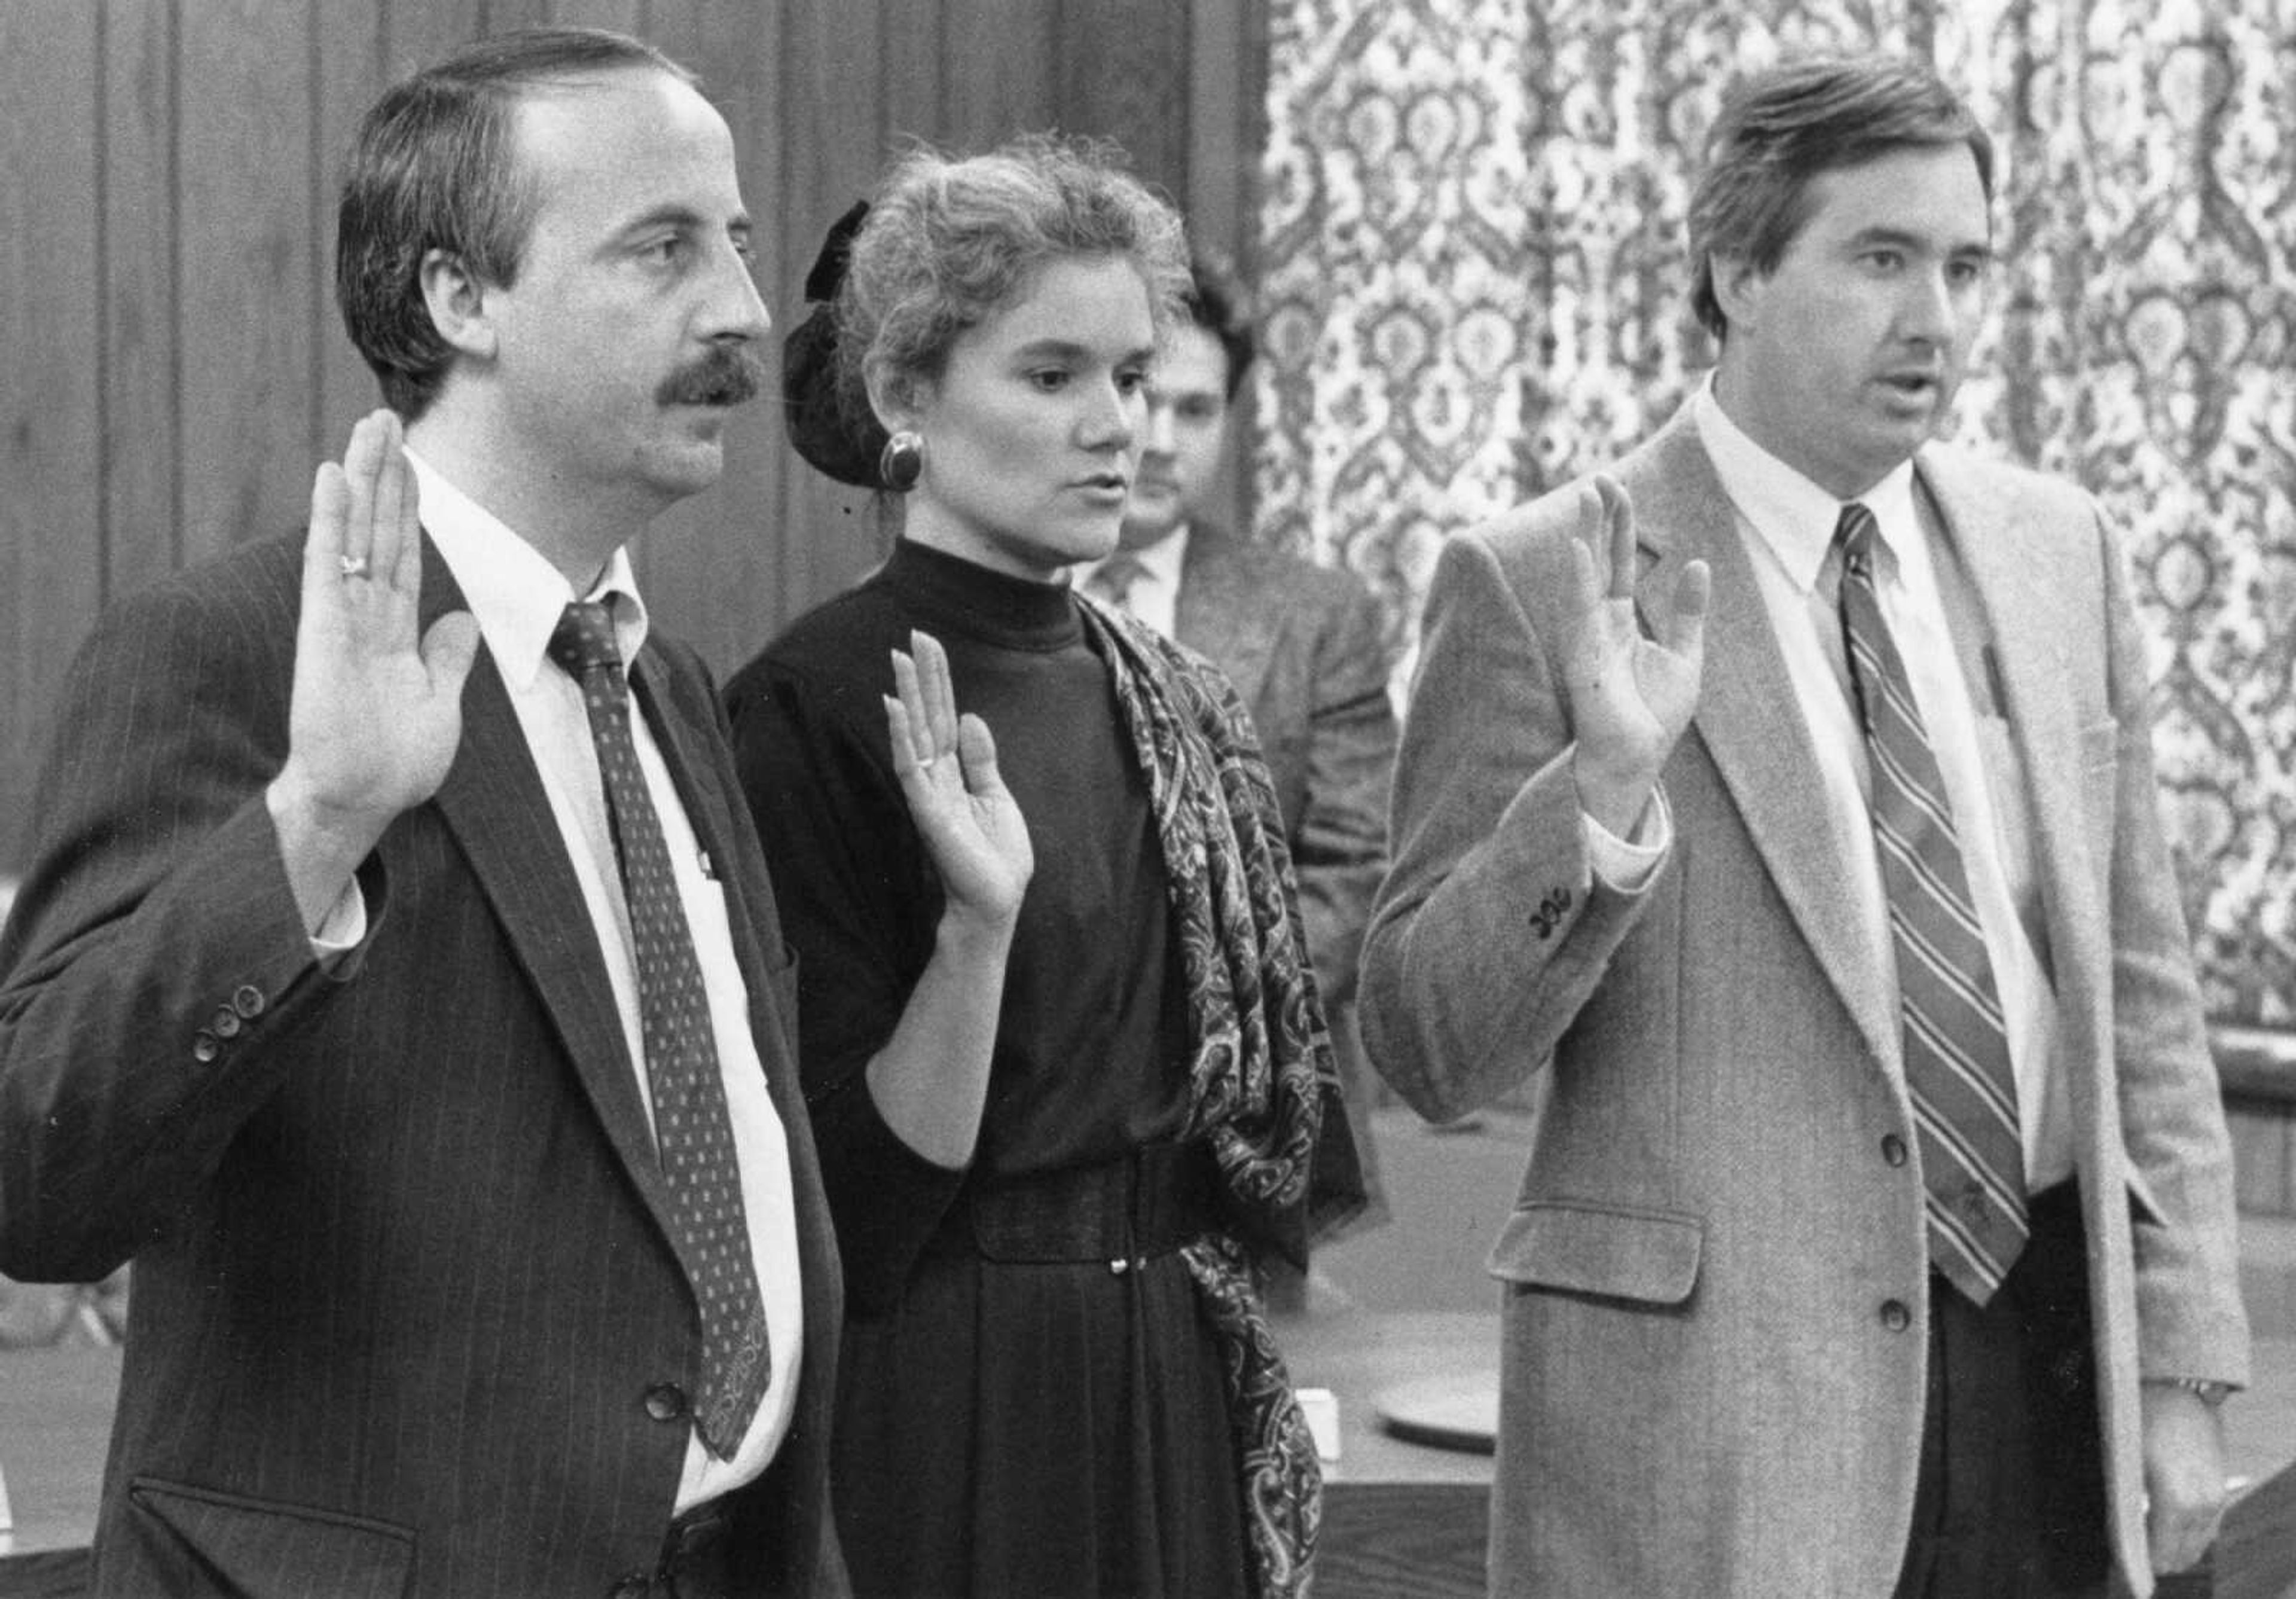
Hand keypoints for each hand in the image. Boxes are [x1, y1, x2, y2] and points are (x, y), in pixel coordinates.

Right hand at [269, 411, 480, 917]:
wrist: (358, 800)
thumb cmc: (393, 764)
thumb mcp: (439, 704)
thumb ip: (446, 659)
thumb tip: (462, 621)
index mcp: (396, 631)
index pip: (405, 554)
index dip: (409, 508)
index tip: (412, 463)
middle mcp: (367, 614)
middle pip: (380, 529)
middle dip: (386, 474)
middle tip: (387, 417)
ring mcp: (343, 616)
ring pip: (357, 531)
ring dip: (363, 477)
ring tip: (368, 425)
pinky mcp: (323, 627)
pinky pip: (327, 561)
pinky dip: (331, 517)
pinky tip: (332, 474)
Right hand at [884, 630, 1032, 928]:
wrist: (997, 902)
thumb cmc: (997, 859)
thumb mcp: (997, 798)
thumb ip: (981, 759)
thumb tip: (969, 716)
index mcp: (957, 772)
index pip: (944, 716)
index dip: (939, 680)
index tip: (930, 644)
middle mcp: (938, 776)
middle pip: (927, 716)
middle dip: (921, 676)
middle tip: (912, 635)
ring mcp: (929, 792)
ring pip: (915, 734)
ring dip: (908, 695)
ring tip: (899, 658)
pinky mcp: (927, 811)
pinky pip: (910, 766)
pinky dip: (902, 736)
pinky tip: (896, 707)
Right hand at [1559, 475, 1709, 836]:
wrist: (1638, 759)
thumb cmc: (1654, 715)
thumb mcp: (1683, 655)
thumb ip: (1685, 612)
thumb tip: (1695, 563)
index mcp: (1618, 620)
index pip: (1618, 562)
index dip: (1619, 525)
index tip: (1616, 488)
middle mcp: (1597, 622)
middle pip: (1597, 559)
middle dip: (1598, 519)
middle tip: (1598, 478)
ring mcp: (1587, 638)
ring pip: (1584, 576)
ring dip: (1585, 536)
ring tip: (1588, 498)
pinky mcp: (1582, 658)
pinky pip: (1577, 612)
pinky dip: (1577, 579)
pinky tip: (1576, 547)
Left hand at [2141, 1381, 2229, 1573]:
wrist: (2177, 1389)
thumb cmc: (2141, 1421)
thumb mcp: (2126, 1463)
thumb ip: (2128, 1504)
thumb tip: (2123, 1531)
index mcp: (2175, 1502)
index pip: (2161, 1554)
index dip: (2140, 1561)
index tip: (2123, 1558)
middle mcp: (2201, 1506)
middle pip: (2182, 1555)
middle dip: (2158, 1558)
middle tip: (2133, 1550)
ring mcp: (2215, 1500)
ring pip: (2199, 1545)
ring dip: (2176, 1547)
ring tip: (2149, 1540)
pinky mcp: (2220, 1490)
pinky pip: (2209, 1528)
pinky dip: (2191, 1533)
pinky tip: (2170, 1526)